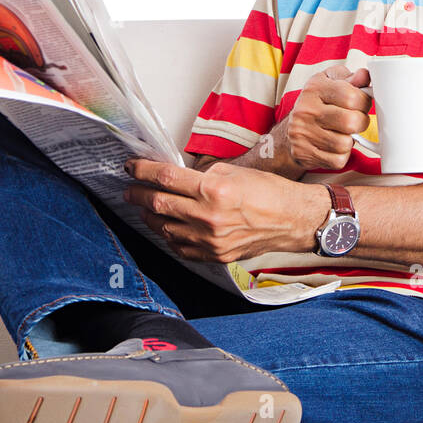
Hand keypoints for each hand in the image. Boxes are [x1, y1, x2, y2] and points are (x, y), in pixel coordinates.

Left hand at [122, 159, 326, 262]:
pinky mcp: (214, 255)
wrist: (292, 220)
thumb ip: (203, 176)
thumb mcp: (235, 172)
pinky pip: (180, 247)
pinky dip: (167, 236)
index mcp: (214, 190)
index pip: (166, 177)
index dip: (143, 170)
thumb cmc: (269, 193)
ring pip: (164, 228)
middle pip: (159, 203)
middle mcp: (209, 216)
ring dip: (149, 216)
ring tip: (144, 207)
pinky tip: (165, 227)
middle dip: (138, 194)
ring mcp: (210, 240)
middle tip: (131, 189)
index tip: (132, 167)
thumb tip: (179, 179)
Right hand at [278, 64, 371, 173]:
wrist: (290, 130)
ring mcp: (302, 133)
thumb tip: (364, 76)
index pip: (352, 96)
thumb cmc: (317, 104)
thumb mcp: (331, 83)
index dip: (364, 102)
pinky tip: (334, 146)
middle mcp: (305, 110)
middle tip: (356, 120)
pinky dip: (341, 155)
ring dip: (350, 140)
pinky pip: (337, 160)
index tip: (362, 104)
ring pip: (345, 144)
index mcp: (314, 88)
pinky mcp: (303, 153)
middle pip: (351, 122)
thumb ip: (351, 79)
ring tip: (343, 133)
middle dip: (361, 122)